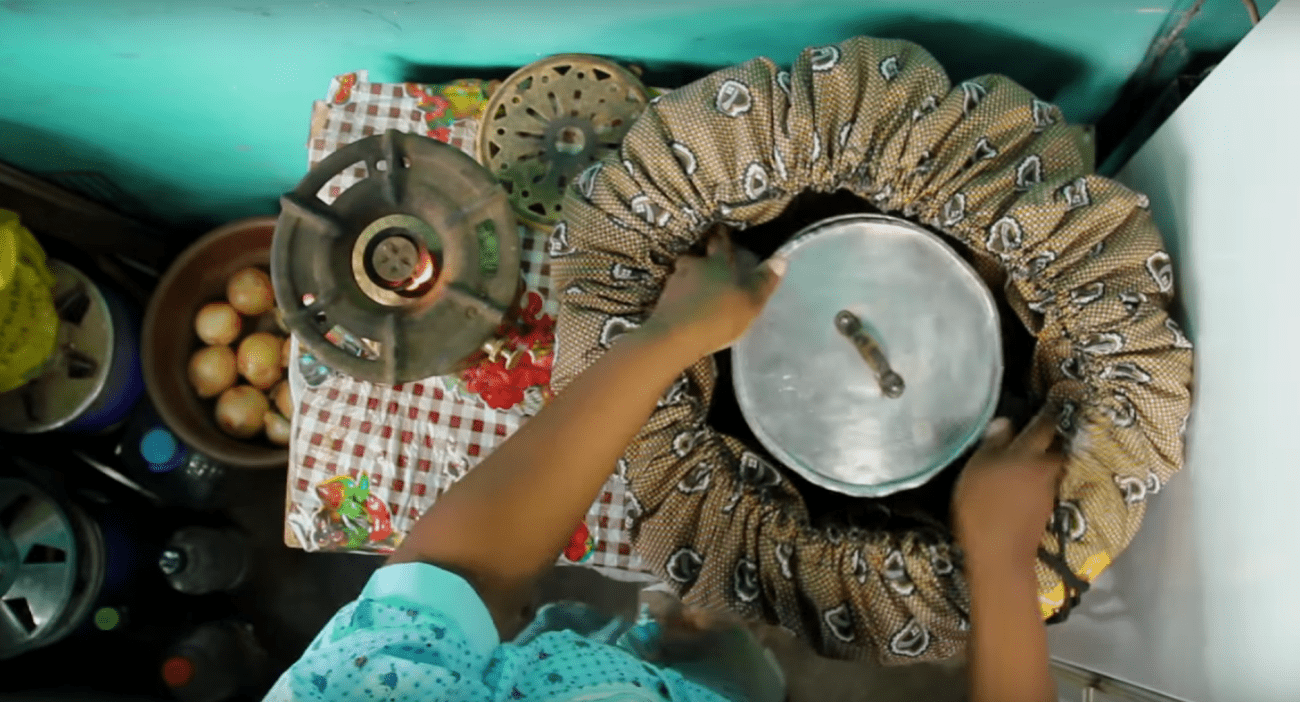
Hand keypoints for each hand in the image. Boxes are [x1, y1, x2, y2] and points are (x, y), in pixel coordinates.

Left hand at [646, 229, 785, 357]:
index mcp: (716, 263)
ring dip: (691, 279)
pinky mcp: (663, 302)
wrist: (673, 338)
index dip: (723, 237)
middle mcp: (693, 267)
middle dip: (704, 259)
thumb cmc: (716, 317)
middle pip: (698, 257)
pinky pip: (676, 294)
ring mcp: (675, 283)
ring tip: (699, 289)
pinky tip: (687, 307)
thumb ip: (764, 281)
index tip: (723, 232)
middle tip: (712, 265)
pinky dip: (682, 298)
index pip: (720, 243)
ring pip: (685, 275)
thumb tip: (781, 259)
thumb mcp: (750, 302)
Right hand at [953, 409, 1064, 570]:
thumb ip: (992, 445)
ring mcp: (1047, 491)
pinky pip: (1041, 486)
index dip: (1047, 414)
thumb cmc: (982, 506)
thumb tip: (1004, 424)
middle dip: (1047, 440)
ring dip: (1039, 462)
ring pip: (1047, 468)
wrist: (999, 554)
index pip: (1044, 426)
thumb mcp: (977, 469)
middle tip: (1033, 434)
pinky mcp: (1044, 510)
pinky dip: (1033, 481)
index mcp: (1029, 454)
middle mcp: (1045, 469)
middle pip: (1052, 449)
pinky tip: (1018, 485)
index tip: (1049, 404)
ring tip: (1021, 460)